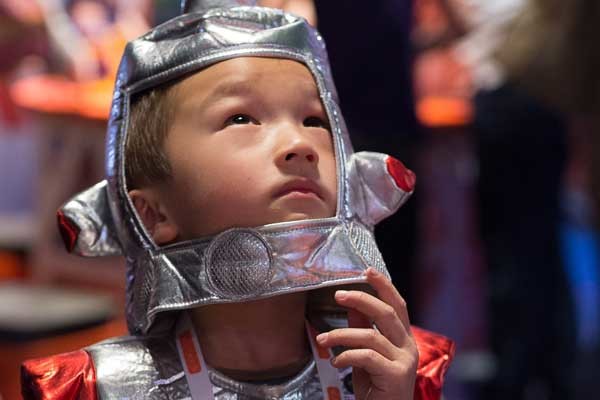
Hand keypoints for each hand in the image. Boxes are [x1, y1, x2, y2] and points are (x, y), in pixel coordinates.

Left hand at [316, 268, 417, 399]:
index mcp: (403, 340)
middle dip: (362, 299)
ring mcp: (405, 362)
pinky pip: (367, 356)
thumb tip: (352, 309)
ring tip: (323, 339)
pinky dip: (347, 355)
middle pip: (387, 313)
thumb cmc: (376, 391)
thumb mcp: (366, 358)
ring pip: (371, 335)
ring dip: (341, 334)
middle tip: (338, 294)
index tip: (366, 270)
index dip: (383, 286)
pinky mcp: (396, 376)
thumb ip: (363, 333)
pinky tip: (336, 361)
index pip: (397, 305)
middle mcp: (409, 348)